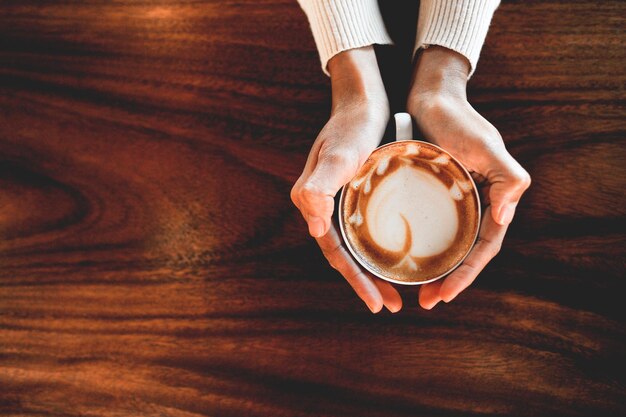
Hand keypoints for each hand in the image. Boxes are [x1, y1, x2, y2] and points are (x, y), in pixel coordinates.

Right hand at [291, 46, 401, 313]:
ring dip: (373, 271)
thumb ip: (318, 187)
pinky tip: (397, 255)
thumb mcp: (340, 155)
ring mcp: (338, 201)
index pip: (335, 254)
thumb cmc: (352, 126)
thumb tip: (313, 227)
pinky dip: (379, 248)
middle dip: (366, 284)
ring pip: (356, 246)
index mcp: (314, 204)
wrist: (362, 99)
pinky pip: (364, 230)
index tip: (378, 304)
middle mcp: (323, 207)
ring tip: (397, 292)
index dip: (356, 282)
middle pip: (345, 256)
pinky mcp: (354, 194)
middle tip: (393, 306)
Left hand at [407, 46, 530, 308]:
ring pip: (447, 243)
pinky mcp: (431, 193)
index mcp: (493, 199)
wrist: (428, 94)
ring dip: (435, 269)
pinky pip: (428, 226)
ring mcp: (452, 200)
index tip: (442, 295)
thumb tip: (505, 219)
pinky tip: (402, 258)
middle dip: (450, 280)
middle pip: (465, 252)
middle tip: (425, 301)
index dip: (466, 275)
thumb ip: (509, 180)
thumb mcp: (486, 148)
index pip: (484, 248)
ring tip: (414, 290)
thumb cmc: (458, 119)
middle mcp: (475, 203)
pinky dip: (419, 245)